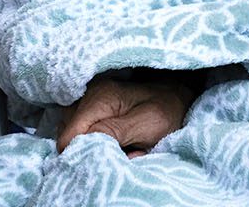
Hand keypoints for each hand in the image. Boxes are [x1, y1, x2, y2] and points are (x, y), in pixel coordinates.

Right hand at [57, 74, 197, 157]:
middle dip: (84, 145)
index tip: (101, 156)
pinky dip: (91, 134)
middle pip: (67, 130)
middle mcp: (91, 92)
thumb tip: (80, 141)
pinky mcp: (94, 102)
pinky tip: (109, 137)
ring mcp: (91, 96)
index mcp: (101, 97)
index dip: (79, 150)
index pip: (69, 132)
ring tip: (115, 144)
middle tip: (113, 151)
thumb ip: (113, 131)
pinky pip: (80, 124)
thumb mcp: (147, 125)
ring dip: (88, 140)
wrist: (181, 96)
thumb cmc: (168, 111)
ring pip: (72, 128)